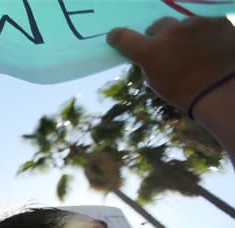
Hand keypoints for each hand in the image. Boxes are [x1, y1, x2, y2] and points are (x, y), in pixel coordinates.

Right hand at [109, 16, 234, 115]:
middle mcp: (171, 31)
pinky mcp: (217, 21)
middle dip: (159, 35)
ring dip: (184, 34)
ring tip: (194, 50)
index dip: (118, 36)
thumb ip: (149, 62)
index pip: (123, 36)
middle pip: (158, 25)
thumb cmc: (187, 94)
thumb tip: (148, 53)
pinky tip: (210, 46)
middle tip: (167, 49)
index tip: (116, 37)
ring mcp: (197, 23)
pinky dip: (205, 33)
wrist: (226, 90)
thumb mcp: (157, 83)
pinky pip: (205, 23)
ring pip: (183, 24)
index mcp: (151, 51)